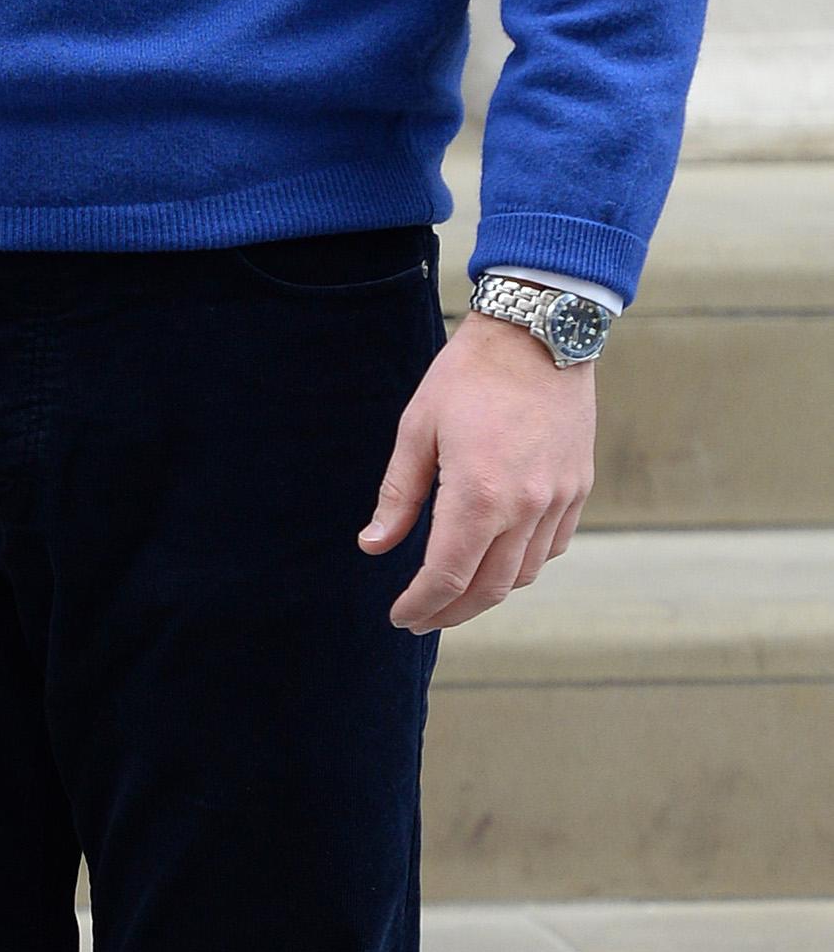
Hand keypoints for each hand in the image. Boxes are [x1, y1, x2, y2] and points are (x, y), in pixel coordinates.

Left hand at [360, 311, 595, 631]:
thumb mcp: (417, 428)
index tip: (401, 617)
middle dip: (451, 612)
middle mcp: (526, 506)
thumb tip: (373, 545)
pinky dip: (523, 563)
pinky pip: (552, 546)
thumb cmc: (468, 375)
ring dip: (487, 592)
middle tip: (423, 618)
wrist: (538, 334)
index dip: (421, 604)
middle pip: (489, 588)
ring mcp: (559, 500)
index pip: (447, 576)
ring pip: (523, 573)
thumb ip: (399, 494)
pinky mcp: (578, 487)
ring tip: (455, 591)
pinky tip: (498, 557)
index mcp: (479, 494)